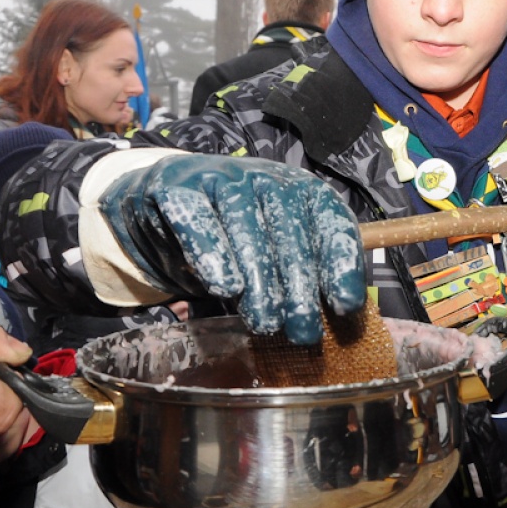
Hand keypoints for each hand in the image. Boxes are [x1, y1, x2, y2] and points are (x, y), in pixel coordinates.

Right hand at [100, 154, 365, 343]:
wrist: (162, 203)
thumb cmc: (231, 235)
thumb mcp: (272, 250)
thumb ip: (304, 274)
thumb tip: (342, 319)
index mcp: (298, 188)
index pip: (329, 219)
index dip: (341, 263)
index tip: (345, 306)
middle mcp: (264, 176)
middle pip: (289, 227)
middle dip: (299, 285)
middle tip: (303, 332)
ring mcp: (220, 176)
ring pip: (245, 223)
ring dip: (259, 279)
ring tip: (265, 322)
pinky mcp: (177, 186)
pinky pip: (196, 218)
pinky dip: (211, 253)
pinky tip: (224, 287)